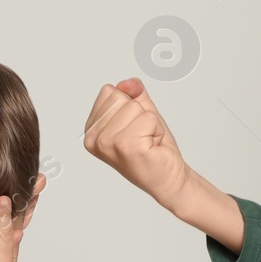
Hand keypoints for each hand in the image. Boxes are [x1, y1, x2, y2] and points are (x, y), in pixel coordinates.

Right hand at [83, 77, 191, 208]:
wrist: (168, 178)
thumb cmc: (153, 149)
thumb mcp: (141, 113)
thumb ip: (133, 93)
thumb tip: (127, 83)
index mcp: (92, 130)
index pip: (108, 91)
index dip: (128, 105)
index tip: (133, 128)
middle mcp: (94, 138)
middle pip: (120, 97)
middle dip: (139, 113)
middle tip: (143, 136)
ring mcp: (108, 143)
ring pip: (135, 107)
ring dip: (149, 123)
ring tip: (147, 141)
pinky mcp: (126, 146)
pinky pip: (148, 118)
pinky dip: (156, 130)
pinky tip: (152, 146)